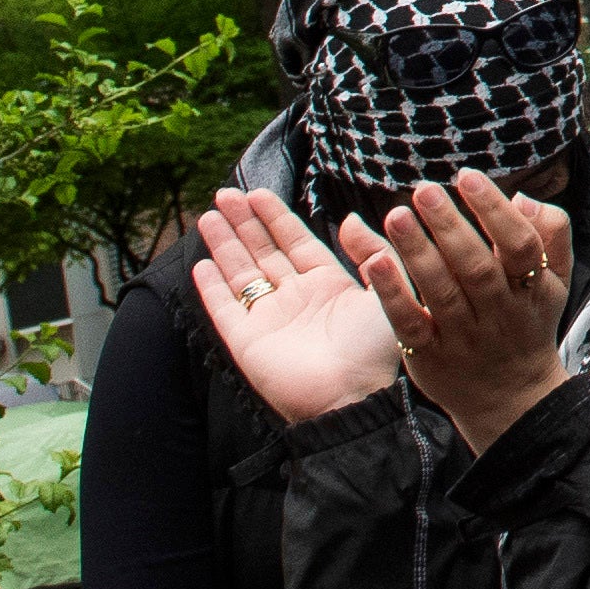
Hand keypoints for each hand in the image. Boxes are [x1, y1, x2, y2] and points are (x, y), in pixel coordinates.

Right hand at [188, 187, 404, 422]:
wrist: (354, 396)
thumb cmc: (377, 348)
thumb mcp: (387, 289)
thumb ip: (373, 251)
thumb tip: (351, 218)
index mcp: (328, 285)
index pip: (294, 240)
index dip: (274, 216)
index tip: (256, 192)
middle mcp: (296, 299)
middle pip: (263, 252)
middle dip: (243, 223)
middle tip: (224, 194)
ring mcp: (269, 320)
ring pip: (240, 274)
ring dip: (224, 246)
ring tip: (208, 216)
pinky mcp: (248, 343)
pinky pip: (225, 310)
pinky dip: (211, 289)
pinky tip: (201, 265)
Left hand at [335, 174, 578, 449]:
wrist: (512, 398)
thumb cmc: (529, 324)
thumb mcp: (557, 280)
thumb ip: (552, 233)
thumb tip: (523, 197)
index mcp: (531, 290)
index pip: (519, 246)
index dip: (495, 211)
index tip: (467, 177)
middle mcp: (498, 314)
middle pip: (476, 268)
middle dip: (450, 226)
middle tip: (424, 190)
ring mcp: (463, 337)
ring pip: (441, 292)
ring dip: (416, 252)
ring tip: (396, 216)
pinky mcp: (429, 357)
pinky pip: (409, 325)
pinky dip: (392, 295)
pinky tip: (374, 263)